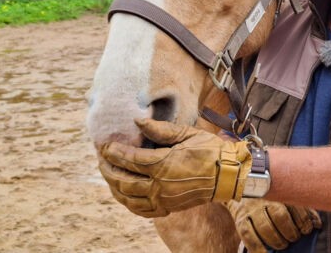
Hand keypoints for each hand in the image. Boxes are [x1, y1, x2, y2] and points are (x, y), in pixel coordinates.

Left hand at [98, 118, 251, 217]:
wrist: (228, 175)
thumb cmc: (210, 151)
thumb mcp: (186, 134)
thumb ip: (160, 129)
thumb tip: (138, 121)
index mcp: (163, 164)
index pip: (129, 159)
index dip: (113, 152)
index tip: (105, 146)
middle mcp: (159, 185)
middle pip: (123, 179)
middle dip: (108, 169)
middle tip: (102, 159)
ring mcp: (163, 199)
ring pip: (128, 197)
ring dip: (114, 186)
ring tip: (108, 175)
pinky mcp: (168, 208)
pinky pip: (141, 210)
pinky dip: (128, 203)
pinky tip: (123, 194)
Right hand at [227, 199, 321, 251]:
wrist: (242, 186)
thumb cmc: (272, 197)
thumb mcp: (287, 197)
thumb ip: (303, 209)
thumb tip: (317, 224)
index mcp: (280, 192)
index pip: (295, 206)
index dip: (304, 221)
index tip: (306, 230)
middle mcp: (266, 199)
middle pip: (280, 216)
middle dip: (290, 232)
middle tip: (293, 238)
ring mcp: (252, 209)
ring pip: (265, 227)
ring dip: (276, 240)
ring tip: (282, 245)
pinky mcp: (240, 218)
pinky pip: (248, 234)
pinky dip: (257, 247)